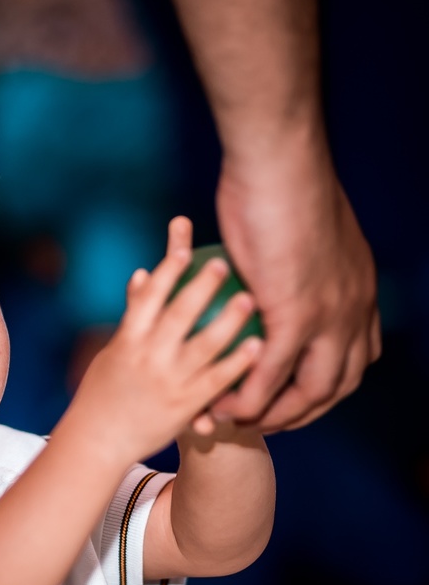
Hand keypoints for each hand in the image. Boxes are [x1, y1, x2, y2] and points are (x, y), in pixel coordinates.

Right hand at [65, 217, 261, 463]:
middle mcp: (147, 357)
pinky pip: (217, 380)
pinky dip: (237, 363)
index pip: (147, 297)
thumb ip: (133, 314)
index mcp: (126, 340)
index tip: (183, 246)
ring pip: (204, 345)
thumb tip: (144, 273)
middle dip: (201, 285)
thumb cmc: (103, 391)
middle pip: (179, 314)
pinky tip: (257, 347)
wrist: (98, 440)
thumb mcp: (114, 350)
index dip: (166, 270)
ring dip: (228, 320)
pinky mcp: (184, 406)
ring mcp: (167, 381)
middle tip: (225, 262)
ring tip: (250, 299)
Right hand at [210, 149, 380, 431]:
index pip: (357, 357)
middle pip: (339, 384)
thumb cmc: (281, 182)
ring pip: (309, 390)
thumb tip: (277, 268)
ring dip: (275, 415)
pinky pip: (271, 374)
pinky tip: (224, 408)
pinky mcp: (294, 314)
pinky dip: (249, 399)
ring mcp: (328, 315)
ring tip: (239, 421)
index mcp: (360, 289)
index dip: (326, 386)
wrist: (278, 163)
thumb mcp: (306, 230)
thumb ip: (299, 261)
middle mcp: (354, 309)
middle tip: (265, 421)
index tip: (291, 396)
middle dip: (304, 412)